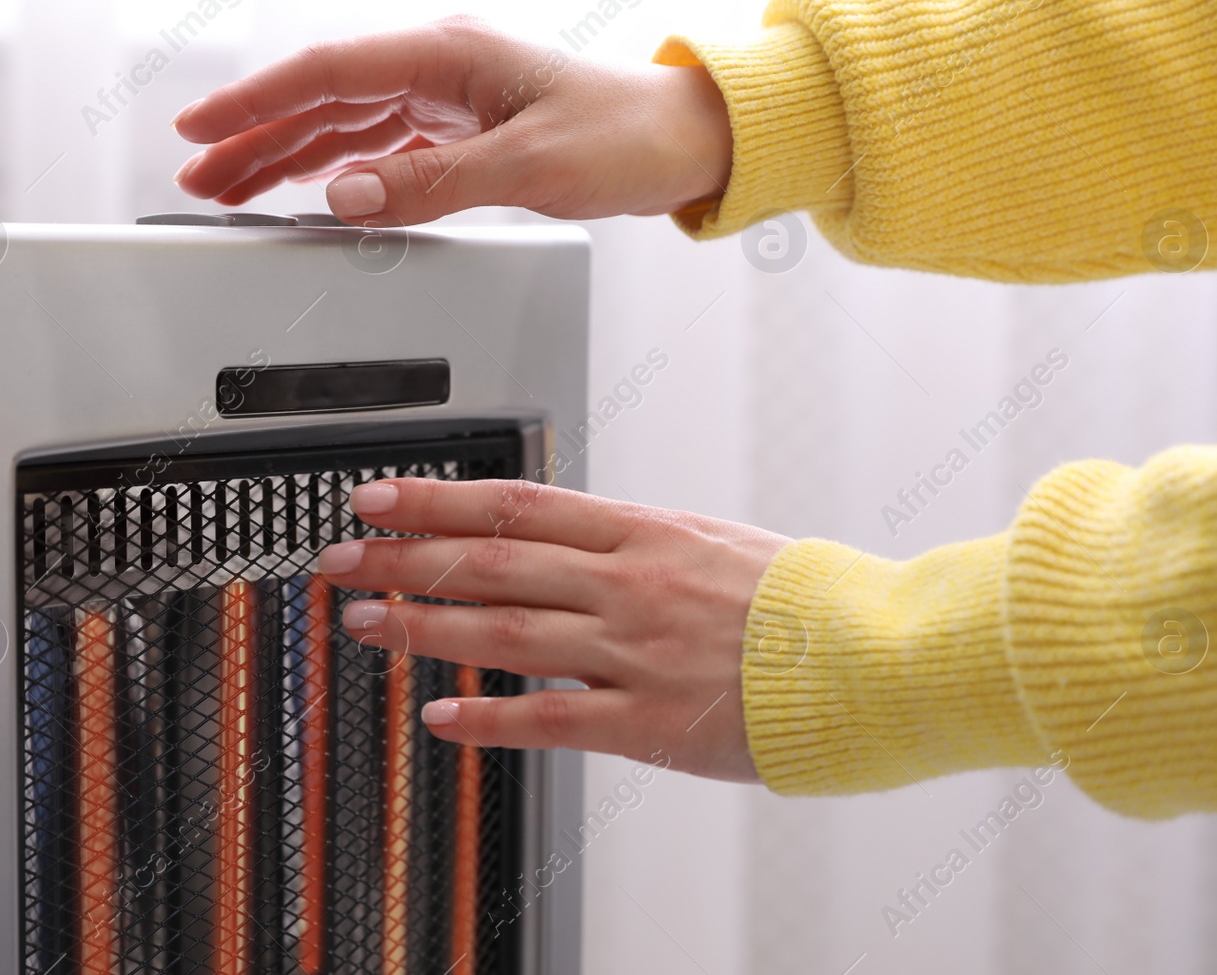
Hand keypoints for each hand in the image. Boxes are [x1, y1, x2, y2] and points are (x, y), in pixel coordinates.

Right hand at [170, 15, 731, 225]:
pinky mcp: (462, 129)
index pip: (327, 74)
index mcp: (448, 55)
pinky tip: (307, 186)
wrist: (682, 143)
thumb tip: (347, 196)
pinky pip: (379, 146)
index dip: (256, 102)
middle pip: (322, 98)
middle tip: (193, 174)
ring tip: (227, 187)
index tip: (200, 129)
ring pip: (344, 124)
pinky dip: (337, 168)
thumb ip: (433, 184)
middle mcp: (440, 67)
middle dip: (252, 136)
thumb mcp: (529, 165)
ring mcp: (448, 98)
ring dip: (285, 155)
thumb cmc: (626, 137)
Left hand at [315, 478, 790, 781]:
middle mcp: (629, 582)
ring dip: (424, 627)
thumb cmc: (805, 600)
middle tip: (340, 559)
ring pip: (506, 633)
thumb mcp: (716, 543)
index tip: (379, 496)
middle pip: (492, 562)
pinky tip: (439, 718)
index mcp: (646, 531)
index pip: (516, 505)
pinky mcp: (650, 720)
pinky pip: (551, 719)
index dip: (436, 500)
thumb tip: (571, 544)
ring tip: (364, 625)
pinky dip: (488, 719)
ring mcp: (636, 650)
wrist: (876, 655)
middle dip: (404, 558)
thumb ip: (639, 545)